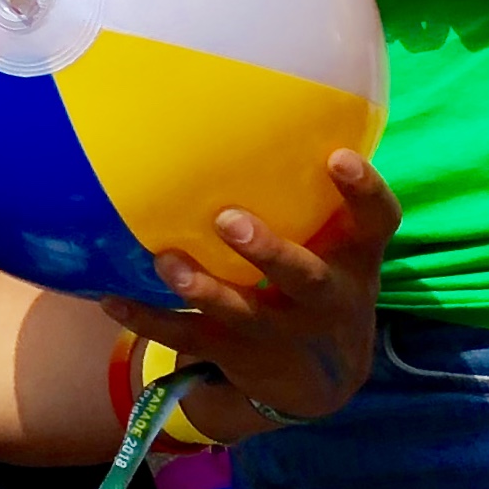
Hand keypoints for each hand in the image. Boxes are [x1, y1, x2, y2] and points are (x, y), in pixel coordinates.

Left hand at [104, 148, 398, 429]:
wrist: (320, 381)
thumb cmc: (319, 278)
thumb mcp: (335, 246)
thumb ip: (309, 193)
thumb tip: (252, 107)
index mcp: (354, 259)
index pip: (377, 222)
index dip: (364, 191)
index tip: (339, 157)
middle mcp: (326, 299)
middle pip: (306, 278)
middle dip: (269, 252)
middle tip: (229, 220)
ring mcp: (282, 332)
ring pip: (242, 313)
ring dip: (202, 289)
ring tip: (166, 262)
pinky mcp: (239, 356)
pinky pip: (189, 337)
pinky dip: (148, 319)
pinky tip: (111, 298)